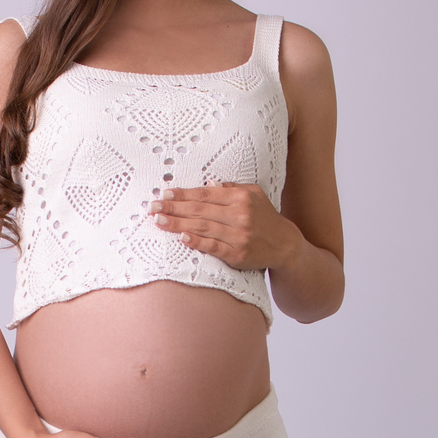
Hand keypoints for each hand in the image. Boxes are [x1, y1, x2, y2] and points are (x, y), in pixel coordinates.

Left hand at [149, 182, 302, 272]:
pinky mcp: (237, 253)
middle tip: (153, 207)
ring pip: (202, 227)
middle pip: (199, 210)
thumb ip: (231, 188)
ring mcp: (238, 235)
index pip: (205, 195)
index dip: (183, 194)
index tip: (165, 194)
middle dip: (173, 208)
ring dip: (178, 224)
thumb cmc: (265, 218)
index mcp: (240, 197)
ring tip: (159, 221)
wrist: (285, 244)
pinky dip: (197, 242)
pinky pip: (213, 247)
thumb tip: (208, 184)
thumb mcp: (254, 194)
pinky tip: (182, 238)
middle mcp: (239, 214)